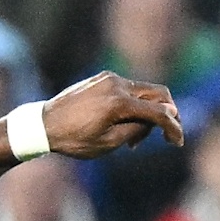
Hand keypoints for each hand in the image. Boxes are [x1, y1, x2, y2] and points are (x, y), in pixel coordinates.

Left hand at [39, 73, 185, 158]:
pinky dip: (133, 104)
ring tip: (132, 138)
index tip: (178, 142)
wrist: (42, 125)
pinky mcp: (102, 77)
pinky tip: (121, 123)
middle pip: (158, 93)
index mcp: (119, 103)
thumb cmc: (73, 140)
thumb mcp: (109, 143)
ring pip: (143, 90)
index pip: (159, 112)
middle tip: (165, 135)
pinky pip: (128, 88)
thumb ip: (139, 128)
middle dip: (167, 114)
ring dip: (147, 112)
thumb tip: (164, 116)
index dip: (173, 127)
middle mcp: (116, 84)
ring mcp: (109, 78)